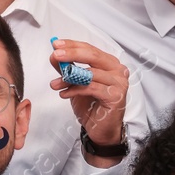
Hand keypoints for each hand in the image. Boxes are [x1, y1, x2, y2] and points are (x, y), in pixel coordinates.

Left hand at [48, 39, 128, 157]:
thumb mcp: (76, 84)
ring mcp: (119, 83)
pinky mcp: (115, 96)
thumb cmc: (91, 106)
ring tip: (55, 84)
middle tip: (55, 55)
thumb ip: (68, 69)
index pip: (90, 49)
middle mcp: (118, 70)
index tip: (56, 44)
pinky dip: (74, 90)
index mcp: (109, 63)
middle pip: (93, 56)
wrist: (101, 129)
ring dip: (68, 78)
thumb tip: (55, 56)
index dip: (72, 45)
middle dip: (72, 54)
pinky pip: (91, 88)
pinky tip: (64, 94)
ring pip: (90, 74)